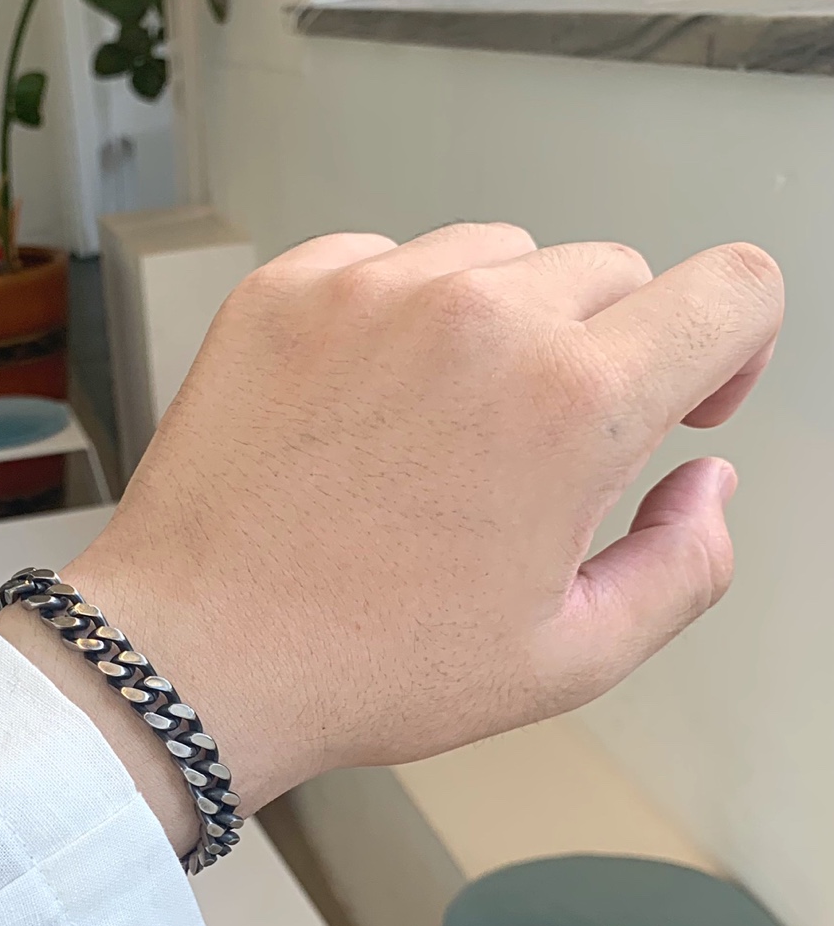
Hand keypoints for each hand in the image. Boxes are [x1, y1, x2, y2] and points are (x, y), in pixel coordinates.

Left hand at [0, 224, 782, 854]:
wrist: (193, 655)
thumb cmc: (358, 667)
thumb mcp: (567, 661)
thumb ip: (686, 567)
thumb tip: (707, 488)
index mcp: (572, 403)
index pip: (731, 290)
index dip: (731, 345)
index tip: (687, 395)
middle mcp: (479, 318)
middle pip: (610, 274)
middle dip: (602, 354)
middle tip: (533, 451)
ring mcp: (372, 291)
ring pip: (498, 257)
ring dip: (497, 327)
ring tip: (436, 433)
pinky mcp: (287, 291)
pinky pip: (385, 261)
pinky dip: (395, 318)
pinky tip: (363, 409)